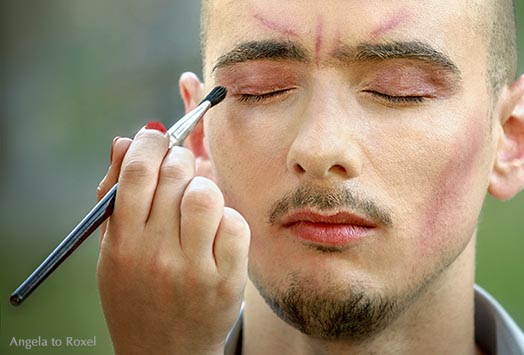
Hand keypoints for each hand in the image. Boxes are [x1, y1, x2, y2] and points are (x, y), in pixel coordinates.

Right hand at [96, 127, 249, 354]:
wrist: (164, 353)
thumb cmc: (137, 293)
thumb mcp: (112, 251)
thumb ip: (116, 195)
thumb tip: (126, 140)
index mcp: (122, 243)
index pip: (136, 171)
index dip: (150, 143)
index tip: (157, 138)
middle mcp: (156, 254)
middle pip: (174, 174)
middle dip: (178, 159)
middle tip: (179, 167)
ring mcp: (194, 269)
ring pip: (206, 194)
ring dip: (203, 187)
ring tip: (196, 203)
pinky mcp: (226, 280)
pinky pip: (234, 223)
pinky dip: (226, 218)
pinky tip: (215, 231)